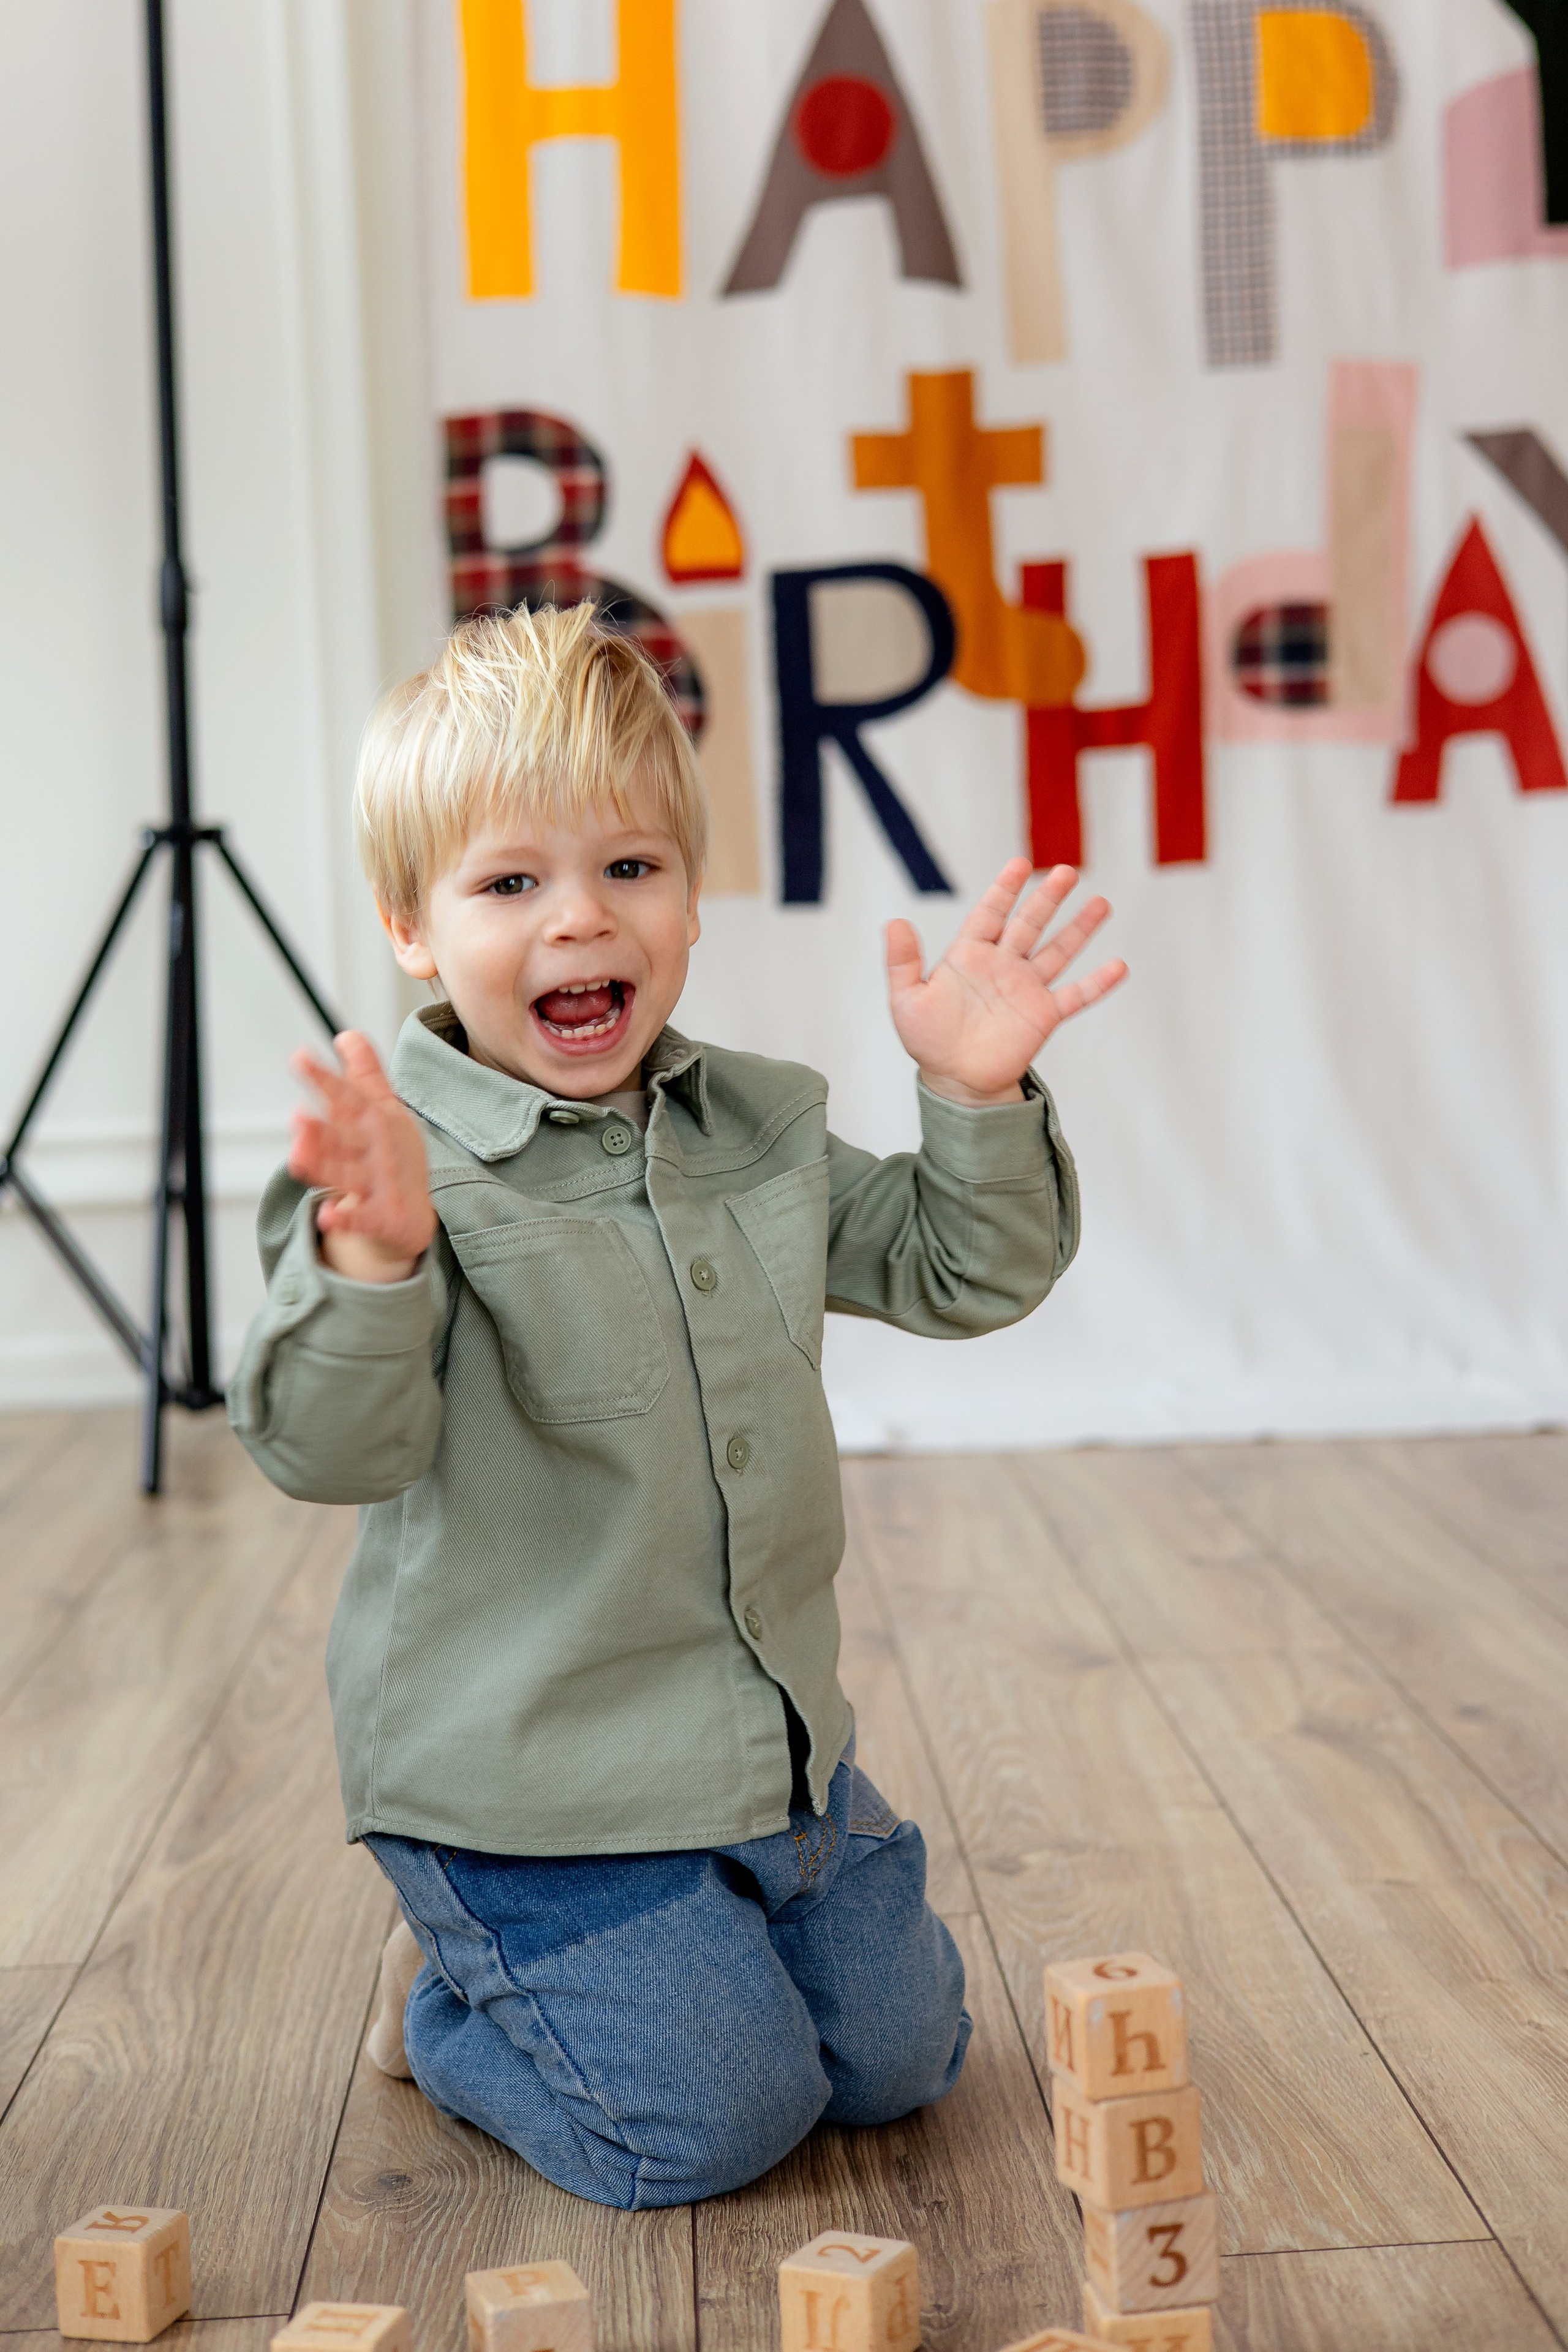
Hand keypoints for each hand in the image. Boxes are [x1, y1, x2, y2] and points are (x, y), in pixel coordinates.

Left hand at [288, 1031, 436, 1282]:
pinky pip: (363, 1219)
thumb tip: (346, 1034)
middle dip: (324, 1127)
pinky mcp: (383, 1217)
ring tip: (298, 1158)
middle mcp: (380, 1150)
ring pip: (349, 1175)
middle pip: (348, 1136)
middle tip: (298, 1117)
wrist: (413, 1214)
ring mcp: (383, 1184)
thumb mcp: (383, 1112)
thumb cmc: (389, 1155)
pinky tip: (328, 1216)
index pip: (349, 1096)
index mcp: (377, 1120)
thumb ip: (365, 1076)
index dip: (325, 1080)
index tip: (300, 1058)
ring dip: (325, 1167)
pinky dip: (347, 1219)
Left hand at [886, 859, 1126, 1105]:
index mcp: (971, 954)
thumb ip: (902, 962)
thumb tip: (893, 922)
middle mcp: (1003, 965)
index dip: (1004, 889)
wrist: (955, 1080)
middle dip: (1047, 898)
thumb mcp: (906, 999)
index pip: (990, 913)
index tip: (1019, 864)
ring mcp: (1026, 989)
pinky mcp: (1044, 1015)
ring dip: (1079, 928)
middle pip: (1029, 923)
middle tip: (1066, 871)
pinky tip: (1119, 966)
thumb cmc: (928, 1039)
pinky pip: (1075, 996)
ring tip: (1100, 903)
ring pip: (1057, 951)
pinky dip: (1097, 983)